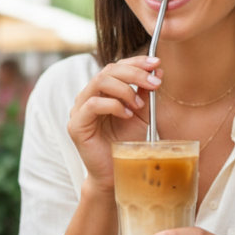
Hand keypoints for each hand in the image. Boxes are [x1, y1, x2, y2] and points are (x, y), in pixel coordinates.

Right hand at [67, 56, 162, 193]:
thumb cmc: (127, 144)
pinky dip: (113, 105)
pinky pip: (93, 104)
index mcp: (103, 91)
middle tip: (154, 83)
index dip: (136, 62)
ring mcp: (79, 109)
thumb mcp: (142, 114)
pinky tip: (127, 114)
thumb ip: (146, 93)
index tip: (156, 63)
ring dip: (124, 89)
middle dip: (134, 73)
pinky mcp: (76, 124)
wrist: (117, 172)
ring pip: (99, 82)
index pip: (116, 66)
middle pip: (108, 70)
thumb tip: (158, 69)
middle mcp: (89, 96)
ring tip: (139, 105)